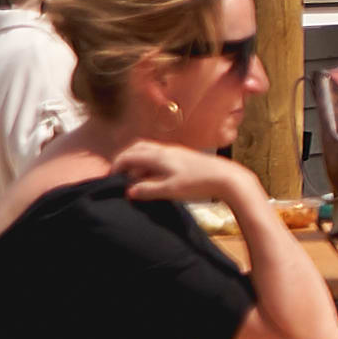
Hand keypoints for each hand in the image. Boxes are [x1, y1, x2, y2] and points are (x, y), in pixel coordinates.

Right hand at [109, 139, 237, 206]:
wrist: (227, 178)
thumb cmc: (198, 183)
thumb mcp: (170, 190)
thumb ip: (148, 190)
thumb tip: (128, 191)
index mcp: (159, 156)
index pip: (129, 156)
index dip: (116, 166)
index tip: (110, 179)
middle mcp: (165, 150)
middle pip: (137, 147)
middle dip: (124, 159)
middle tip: (118, 175)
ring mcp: (175, 151)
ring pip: (148, 149)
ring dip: (137, 160)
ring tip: (134, 178)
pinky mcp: (183, 156)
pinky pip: (158, 154)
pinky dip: (148, 162)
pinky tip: (152, 176)